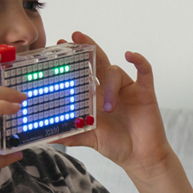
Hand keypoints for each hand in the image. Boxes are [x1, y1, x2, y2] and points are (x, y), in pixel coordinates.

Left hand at [54, 32, 171, 179]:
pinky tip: (130, 55)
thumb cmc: (116, 146)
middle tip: (74, 36)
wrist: (141, 156)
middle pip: (97, 61)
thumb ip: (70, 136)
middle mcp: (110, 89)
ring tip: (109, 107)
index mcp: (95, 97)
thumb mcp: (89, 140)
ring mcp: (127, 88)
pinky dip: (138, 60)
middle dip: (87, 47)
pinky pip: (144, 70)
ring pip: (116, 71)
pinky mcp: (145, 91)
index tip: (57, 46)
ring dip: (111, 87)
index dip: (71, 59)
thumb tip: (47, 138)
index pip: (82, 72)